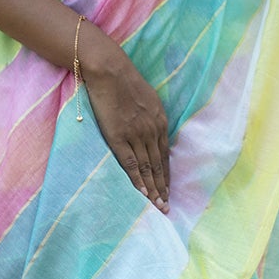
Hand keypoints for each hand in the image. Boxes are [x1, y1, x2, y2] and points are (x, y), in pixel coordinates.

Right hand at [78, 22, 169, 212]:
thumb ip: (151, 116)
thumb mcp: (148, 98)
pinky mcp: (119, 137)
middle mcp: (152, 131)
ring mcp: (136, 135)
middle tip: (167, 208)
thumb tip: (152, 129)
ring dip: (153, 189)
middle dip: (163, 188)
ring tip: (156, 207)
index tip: (168, 191)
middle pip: (159, 166)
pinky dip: (138, 181)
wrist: (109, 70)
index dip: (167, 175)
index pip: (165, 155)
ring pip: (148, 169)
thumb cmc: (125, 81)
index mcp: (160, 121)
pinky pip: (131, 164)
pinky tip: (141, 194)